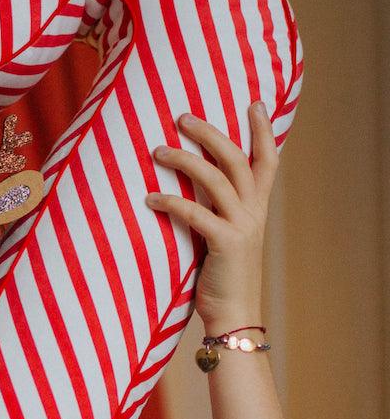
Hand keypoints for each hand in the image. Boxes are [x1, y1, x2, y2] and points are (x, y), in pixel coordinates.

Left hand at [145, 102, 278, 332]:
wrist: (234, 316)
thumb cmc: (222, 278)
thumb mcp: (225, 237)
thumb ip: (216, 211)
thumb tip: (189, 186)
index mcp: (257, 209)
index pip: (268, 160)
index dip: (263, 131)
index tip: (254, 102)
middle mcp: (254, 213)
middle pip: (238, 160)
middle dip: (210, 134)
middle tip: (182, 117)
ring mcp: (242, 228)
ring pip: (216, 179)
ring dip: (185, 160)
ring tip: (157, 151)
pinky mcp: (225, 244)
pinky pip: (195, 213)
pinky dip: (171, 202)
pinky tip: (150, 199)